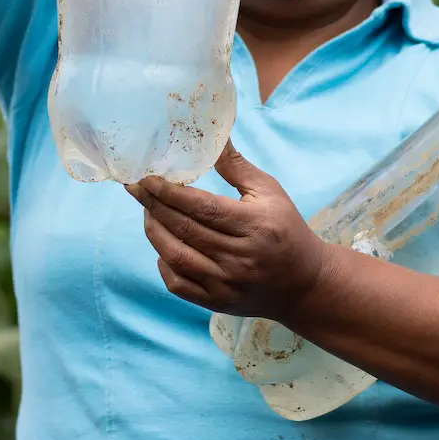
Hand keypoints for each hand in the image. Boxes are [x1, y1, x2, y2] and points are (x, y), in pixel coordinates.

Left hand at [127, 142, 334, 317]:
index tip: (147, 178)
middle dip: (153, 206)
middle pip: (184, 229)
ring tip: (147, 212)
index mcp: (254, 225)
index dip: (169, 193)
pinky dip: (163, 263)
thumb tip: (211, 137)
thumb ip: (236, 167)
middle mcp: (238, 257)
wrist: (303, 284)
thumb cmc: (286, 230)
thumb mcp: (270, 192)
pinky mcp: (217, 302)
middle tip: (135, 188)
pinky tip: (162, 246)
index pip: (202, 207)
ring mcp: (226, 283)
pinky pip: (177, 284)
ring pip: (175, 256)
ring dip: (154, 231)